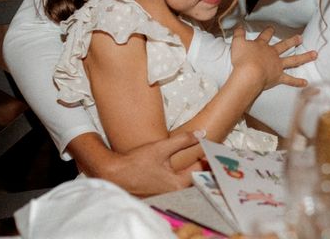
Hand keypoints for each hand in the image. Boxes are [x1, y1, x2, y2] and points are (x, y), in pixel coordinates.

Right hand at [68, 131, 199, 196]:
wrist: (115, 174)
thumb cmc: (136, 163)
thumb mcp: (161, 148)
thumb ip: (183, 141)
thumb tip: (201, 133)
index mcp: (177, 184)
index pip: (201, 171)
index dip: (209, 158)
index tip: (214, 148)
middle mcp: (175, 193)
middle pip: (197, 179)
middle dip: (205, 166)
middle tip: (212, 153)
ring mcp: (168, 195)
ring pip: (188, 183)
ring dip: (195, 171)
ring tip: (202, 157)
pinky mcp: (161, 193)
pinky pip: (178, 185)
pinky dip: (184, 176)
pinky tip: (186, 166)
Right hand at [229, 26, 314, 90]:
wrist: (249, 73)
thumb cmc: (242, 59)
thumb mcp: (237, 43)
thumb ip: (238, 34)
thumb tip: (239, 25)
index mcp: (262, 45)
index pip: (266, 36)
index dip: (269, 31)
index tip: (272, 27)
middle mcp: (272, 54)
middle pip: (284, 45)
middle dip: (292, 41)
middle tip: (300, 37)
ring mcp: (277, 65)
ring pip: (293, 60)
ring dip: (304, 57)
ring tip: (314, 54)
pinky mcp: (278, 77)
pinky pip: (290, 80)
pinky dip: (297, 82)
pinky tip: (305, 82)